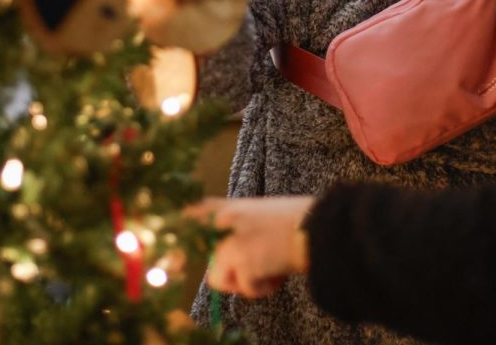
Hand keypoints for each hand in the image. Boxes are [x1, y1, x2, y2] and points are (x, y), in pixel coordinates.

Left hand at [187, 195, 314, 297]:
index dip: (180, 232)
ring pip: (218, 278)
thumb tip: (229, 254)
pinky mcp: (242, 261)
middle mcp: (226, 220)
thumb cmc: (302, 221)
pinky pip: (242, 288)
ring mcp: (231, 240)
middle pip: (201, 254)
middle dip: (222, 271)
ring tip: (268, 274)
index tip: (173, 252)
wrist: (322, 228)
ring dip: (243, 283)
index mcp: (232, 206)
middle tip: (244, 272)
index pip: (192, 214)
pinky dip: (261, 290)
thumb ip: (241, 227)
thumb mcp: (265, 213)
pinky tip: (277, 278)